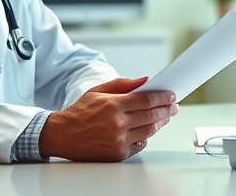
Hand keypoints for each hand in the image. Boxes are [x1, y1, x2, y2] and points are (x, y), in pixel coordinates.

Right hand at [39, 77, 178, 160]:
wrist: (61, 135)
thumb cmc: (79, 112)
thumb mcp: (98, 91)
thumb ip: (123, 84)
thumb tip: (145, 80)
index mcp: (113, 104)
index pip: (146, 100)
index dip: (162, 97)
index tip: (171, 96)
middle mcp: (117, 123)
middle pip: (151, 115)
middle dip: (166, 110)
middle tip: (174, 107)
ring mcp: (118, 140)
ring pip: (148, 131)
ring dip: (160, 123)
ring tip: (165, 117)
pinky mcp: (118, 153)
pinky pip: (139, 144)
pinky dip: (146, 137)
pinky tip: (148, 130)